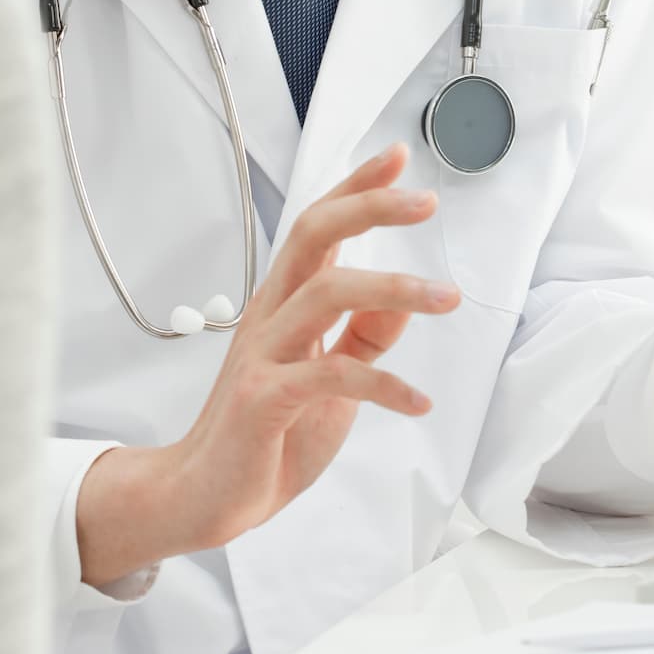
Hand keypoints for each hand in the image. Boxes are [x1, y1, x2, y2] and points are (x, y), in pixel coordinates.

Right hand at [75, 143, 460, 586]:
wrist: (205, 496)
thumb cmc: (266, 433)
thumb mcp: (331, 377)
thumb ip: (365, 336)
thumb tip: (406, 301)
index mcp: (284, 304)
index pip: (318, 227)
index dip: (356, 188)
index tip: (397, 157)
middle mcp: (270, 317)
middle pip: (313, 236)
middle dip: (369, 208)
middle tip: (425, 201)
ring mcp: (263, 356)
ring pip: (326, 293)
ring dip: (394, 289)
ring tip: (447, 298)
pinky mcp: (264, 401)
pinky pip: (330, 375)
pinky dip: (384, 386)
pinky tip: (418, 402)